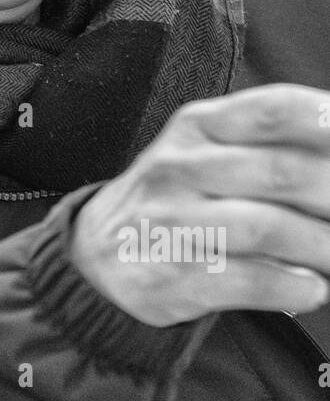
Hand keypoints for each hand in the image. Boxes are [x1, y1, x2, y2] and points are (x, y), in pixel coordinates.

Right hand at [69, 83, 329, 325]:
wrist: (94, 254)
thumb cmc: (175, 198)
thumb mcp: (205, 151)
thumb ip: (270, 146)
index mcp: (199, 126)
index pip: (275, 110)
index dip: (326, 125)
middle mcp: (181, 165)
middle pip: (282, 172)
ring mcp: (171, 220)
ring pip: (269, 227)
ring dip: (321, 248)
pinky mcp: (171, 275)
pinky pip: (247, 280)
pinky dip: (292, 288)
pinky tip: (311, 290)